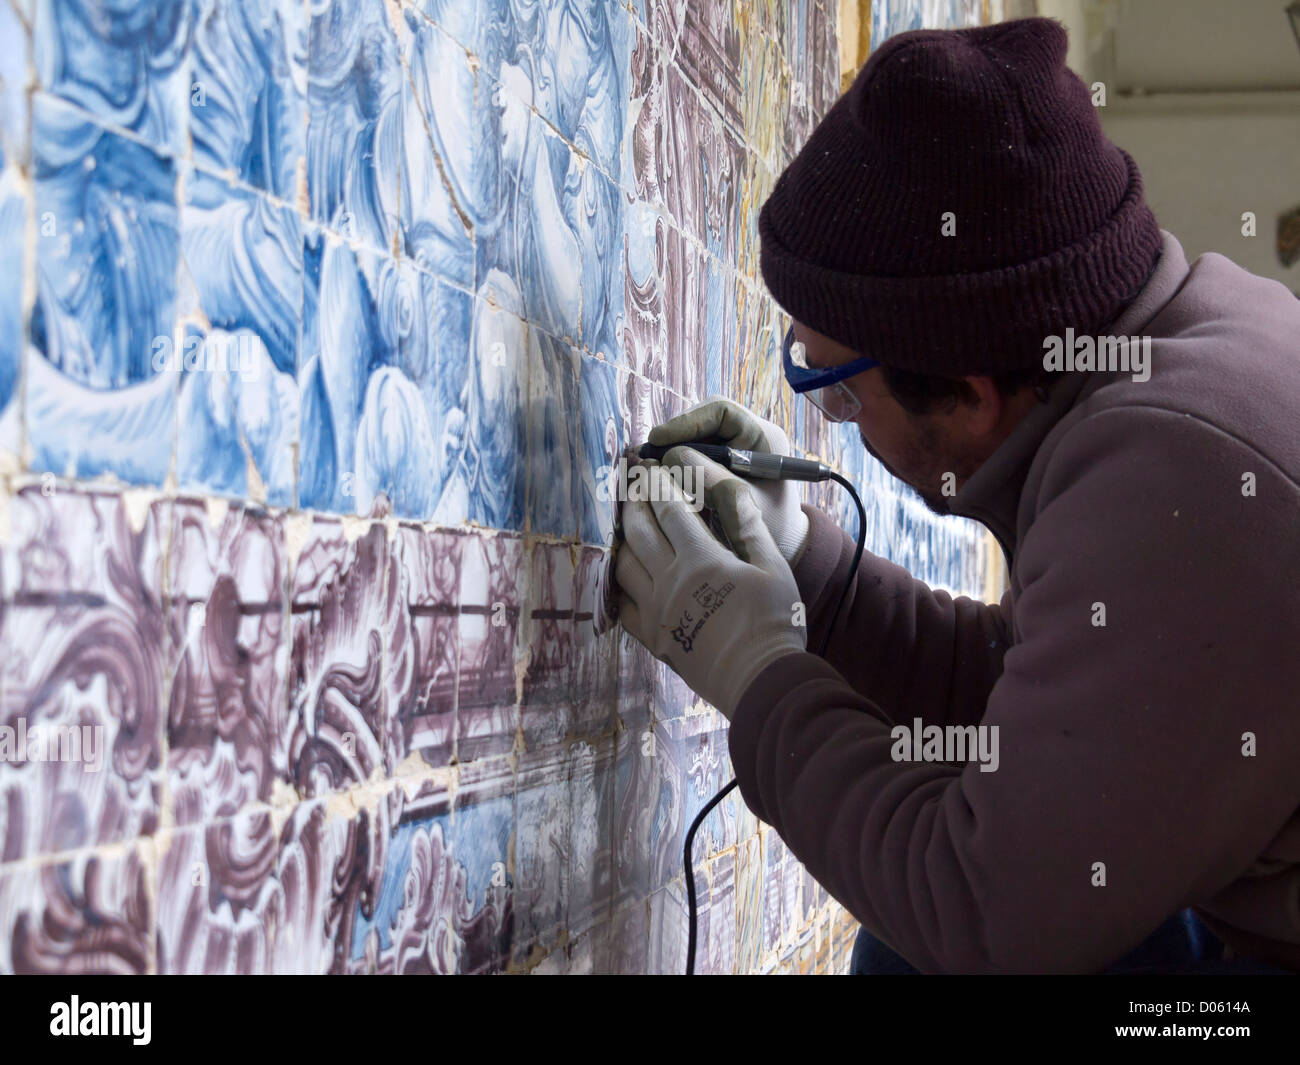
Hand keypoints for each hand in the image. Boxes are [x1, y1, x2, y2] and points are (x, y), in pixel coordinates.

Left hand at [615, 449, 806, 718]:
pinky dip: (617, 580)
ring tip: (624, 520)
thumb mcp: (772, 566)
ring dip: (621, 536)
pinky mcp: (652, 637)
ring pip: (623, 562)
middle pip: (638, 530)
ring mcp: (656, 610)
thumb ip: (747, 524)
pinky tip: (621, 569)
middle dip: (633, 500)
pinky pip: (621, 603)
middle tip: (630, 482)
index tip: (651, 465)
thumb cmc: (774, 622)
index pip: (668, 508)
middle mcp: (669, 580)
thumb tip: (729, 486)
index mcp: (701, 559)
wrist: (761, 680)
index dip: (657, 482)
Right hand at [648, 397, 811, 565]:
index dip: (686, 422)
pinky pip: (691, 456)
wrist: (781, 549)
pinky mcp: (719, 464)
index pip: (720, 412)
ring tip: (651, 471)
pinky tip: (660, 481)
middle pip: (702, 422)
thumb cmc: (771, 528)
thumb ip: (707, 477)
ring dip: (671, 453)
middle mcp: (747, 436)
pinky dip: (674, 466)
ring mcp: (732, 449)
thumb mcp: (739, 503)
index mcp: (763, 437)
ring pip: (692, 439)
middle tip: (648, 458)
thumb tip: (668, 457)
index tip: (658, 440)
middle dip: (674, 438)